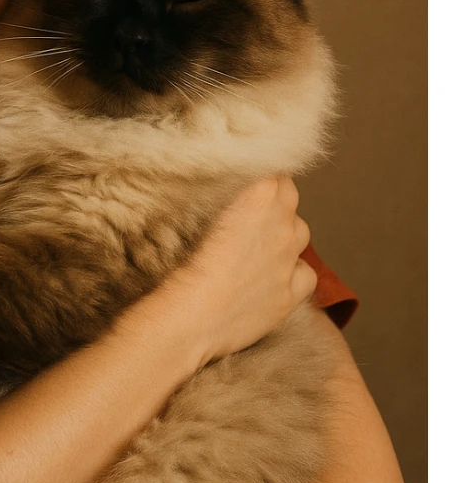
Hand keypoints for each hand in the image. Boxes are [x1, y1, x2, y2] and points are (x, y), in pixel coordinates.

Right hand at [151, 176, 315, 368]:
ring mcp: (290, 257)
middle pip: (289, 196)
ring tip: (257, 244)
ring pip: (301, 232)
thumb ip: (218, 193)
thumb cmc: (177, 261)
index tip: (245, 181)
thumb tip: (225, 188)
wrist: (189, 315)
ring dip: (284, 232)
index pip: (274, 168)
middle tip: (246, 212)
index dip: (259, 175)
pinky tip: (272, 275)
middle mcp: (282, 221)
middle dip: (273, 200)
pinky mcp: (292, 291)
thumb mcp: (190, 209)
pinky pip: (306, 273)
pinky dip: (293, 270)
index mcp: (259, 193)